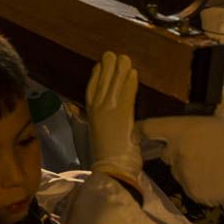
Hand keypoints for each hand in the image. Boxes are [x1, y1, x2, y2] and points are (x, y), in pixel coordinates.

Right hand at [86, 52, 141, 181]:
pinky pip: (127, 94)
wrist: (111, 168)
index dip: (97, 75)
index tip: (101, 65)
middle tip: (114, 54)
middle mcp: (97, 109)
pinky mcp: (122, 115)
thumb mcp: (97, 134)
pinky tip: (134, 73)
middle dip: (109, 67)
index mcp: (90, 114)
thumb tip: (93, 114)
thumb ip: (97, 121)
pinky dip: (130, 83)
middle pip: (102, 82)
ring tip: (124, 58)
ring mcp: (109, 111)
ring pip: (114, 85)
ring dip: (120, 70)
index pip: (91, 89)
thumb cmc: (107, 156)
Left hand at [138, 89, 223, 205]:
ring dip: (186, 166)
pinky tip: (215, 176)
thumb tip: (205, 79)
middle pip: (165, 151)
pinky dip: (197, 182)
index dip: (141, 129)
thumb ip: (211, 95)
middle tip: (198, 147)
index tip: (141, 131)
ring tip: (211, 162)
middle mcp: (176, 153)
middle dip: (176, 148)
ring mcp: (183, 175)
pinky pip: (188, 185)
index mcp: (180, 130)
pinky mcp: (192, 192)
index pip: (147, 128)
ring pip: (177, 169)